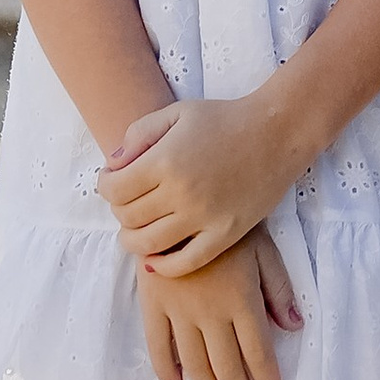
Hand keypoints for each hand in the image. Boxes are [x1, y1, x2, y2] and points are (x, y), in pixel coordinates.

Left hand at [99, 93, 303, 275]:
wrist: (275, 132)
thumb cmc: (223, 118)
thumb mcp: (176, 112)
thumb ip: (139, 134)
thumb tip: (113, 164)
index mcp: (165, 160)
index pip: (115, 190)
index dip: (105, 186)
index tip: (110, 181)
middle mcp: (180, 193)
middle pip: (128, 218)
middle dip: (118, 211)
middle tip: (126, 202)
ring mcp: (203, 218)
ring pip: (149, 244)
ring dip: (132, 240)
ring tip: (134, 230)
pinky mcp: (224, 235)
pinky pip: (185, 263)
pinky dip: (163, 266)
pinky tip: (154, 258)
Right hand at [138, 226, 301, 379]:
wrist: (180, 194)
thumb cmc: (227, 219)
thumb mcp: (262, 248)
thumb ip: (278, 289)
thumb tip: (294, 326)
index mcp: (241, 298)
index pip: (257, 351)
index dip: (266, 376)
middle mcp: (210, 311)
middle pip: (226, 365)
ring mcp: (179, 309)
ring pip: (195, 363)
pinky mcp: (153, 303)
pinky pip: (158, 346)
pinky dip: (166, 370)